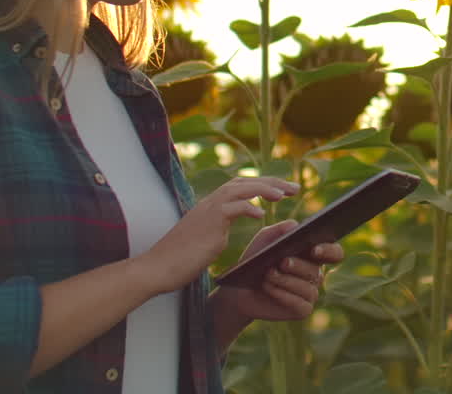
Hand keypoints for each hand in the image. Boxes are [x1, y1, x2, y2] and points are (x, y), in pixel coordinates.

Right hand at [134, 177, 299, 295]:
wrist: (157, 269)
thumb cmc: (178, 260)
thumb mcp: (202, 241)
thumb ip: (215, 231)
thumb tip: (226, 233)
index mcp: (210, 207)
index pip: (240, 186)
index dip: (262, 184)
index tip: (282, 189)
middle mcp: (209, 204)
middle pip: (244, 182)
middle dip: (272, 182)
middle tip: (294, 188)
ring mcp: (208, 211)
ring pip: (240, 189)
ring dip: (265, 189)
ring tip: (284, 195)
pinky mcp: (208, 224)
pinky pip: (232, 208)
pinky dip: (249, 208)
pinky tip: (262, 216)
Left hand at [214, 220, 345, 324]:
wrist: (240, 289)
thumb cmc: (256, 261)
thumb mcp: (264, 240)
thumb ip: (280, 229)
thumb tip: (296, 226)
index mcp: (313, 256)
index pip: (335, 253)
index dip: (330, 251)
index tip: (314, 249)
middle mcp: (315, 275)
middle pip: (316, 271)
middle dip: (299, 266)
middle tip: (283, 262)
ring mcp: (310, 293)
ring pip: (307, 288)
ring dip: (286, 280)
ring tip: (268, 275)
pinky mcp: (302, 310)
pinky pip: (299, 303)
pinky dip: (283, 295)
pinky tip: (269, 288)